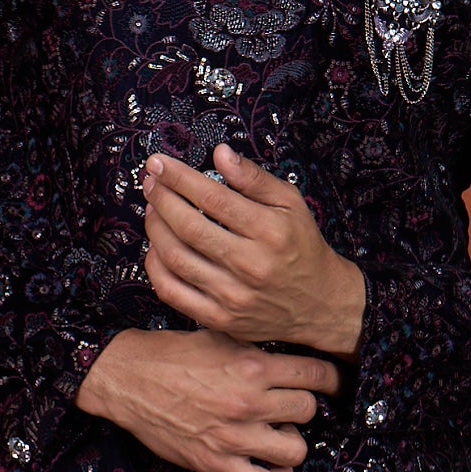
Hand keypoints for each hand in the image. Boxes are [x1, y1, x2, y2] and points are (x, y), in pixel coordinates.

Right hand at [77, 327, 340, 471]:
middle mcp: (247, 402)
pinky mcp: (216, 464)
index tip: (331, 383)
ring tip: (277, 433)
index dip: (331, 379)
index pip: (317, 374)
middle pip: (308, 410)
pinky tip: (271, 465)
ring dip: (291, 440)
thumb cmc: (171, 355)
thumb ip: (258, 351)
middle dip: (302, 406)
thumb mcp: (220, 337)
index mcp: (252, 365)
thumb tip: (295, 361)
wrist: (126, 378)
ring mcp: (233, 436)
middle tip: (287, 405)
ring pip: (296, 448)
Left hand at [143, 147, 367, 358]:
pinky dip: (156, 267)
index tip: (158, 162)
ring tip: (153, 209)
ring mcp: (233, 296)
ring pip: (175, 258)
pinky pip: (172, 292)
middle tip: (150, 182)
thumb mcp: (290, 203)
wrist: (320, 304)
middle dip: (161, 198)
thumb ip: (253, 178)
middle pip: (188, 226)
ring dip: (155, 228)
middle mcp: (250, 265)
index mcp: (270, 231)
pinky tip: (156, 247)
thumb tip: (219, 153)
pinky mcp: (220, 319)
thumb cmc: (301, 246)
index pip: (212, 197)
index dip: (178, 177)